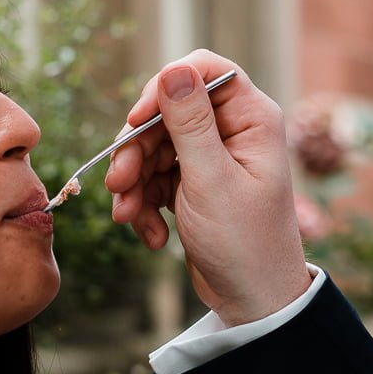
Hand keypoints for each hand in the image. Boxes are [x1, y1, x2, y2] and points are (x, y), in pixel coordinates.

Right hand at [105, 50, 310, 323]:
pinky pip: (154, 178)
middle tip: (118, 184)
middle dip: (137, 150)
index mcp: (251, 119)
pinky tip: (152, 236)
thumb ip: (189, 123)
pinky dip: (145, 204)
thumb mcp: (211, 181)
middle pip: (166, 113)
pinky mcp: (194, 186)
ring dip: (134, 183)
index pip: (203, 71)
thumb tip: (173, 69)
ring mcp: (211, 159)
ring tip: (128, 218)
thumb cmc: (245, 244)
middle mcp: (232, 132)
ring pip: (153, 148)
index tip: (136, 120)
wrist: (254, 304)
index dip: (163, 88)